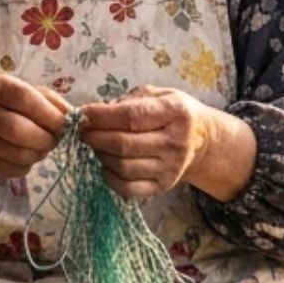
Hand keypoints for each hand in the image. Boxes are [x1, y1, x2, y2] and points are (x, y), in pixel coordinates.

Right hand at [0, 72, 71, 190]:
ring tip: (40, 147)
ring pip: (18, 154)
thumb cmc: (7, 107)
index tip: (64, 124)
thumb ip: (52, 102)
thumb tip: (75, 118)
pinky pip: (13, 169)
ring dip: (38, 154)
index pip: (24, 98)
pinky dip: (26, 166)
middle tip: (54, 140)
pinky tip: (24, 156)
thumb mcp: (27, 94)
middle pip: (18, 130)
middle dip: (45, 139)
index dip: (48, 113)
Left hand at [75, 88, 255, 200]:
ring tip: (95, 144)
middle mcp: (175, 142)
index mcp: (175, 113)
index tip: (82, 113)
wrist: (201, 139)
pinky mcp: (163, 186)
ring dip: (100, 155)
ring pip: (123, 167)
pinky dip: (109, 178)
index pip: (132, 117)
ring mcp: (170, 168)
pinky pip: (128, 188)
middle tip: (82, 130)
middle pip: (124, 144)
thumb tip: (95, 113)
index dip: (102, 116)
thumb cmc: (172, 112)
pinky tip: (105, 164)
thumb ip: (128, 100)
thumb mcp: (157, 94)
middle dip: (95, 136)